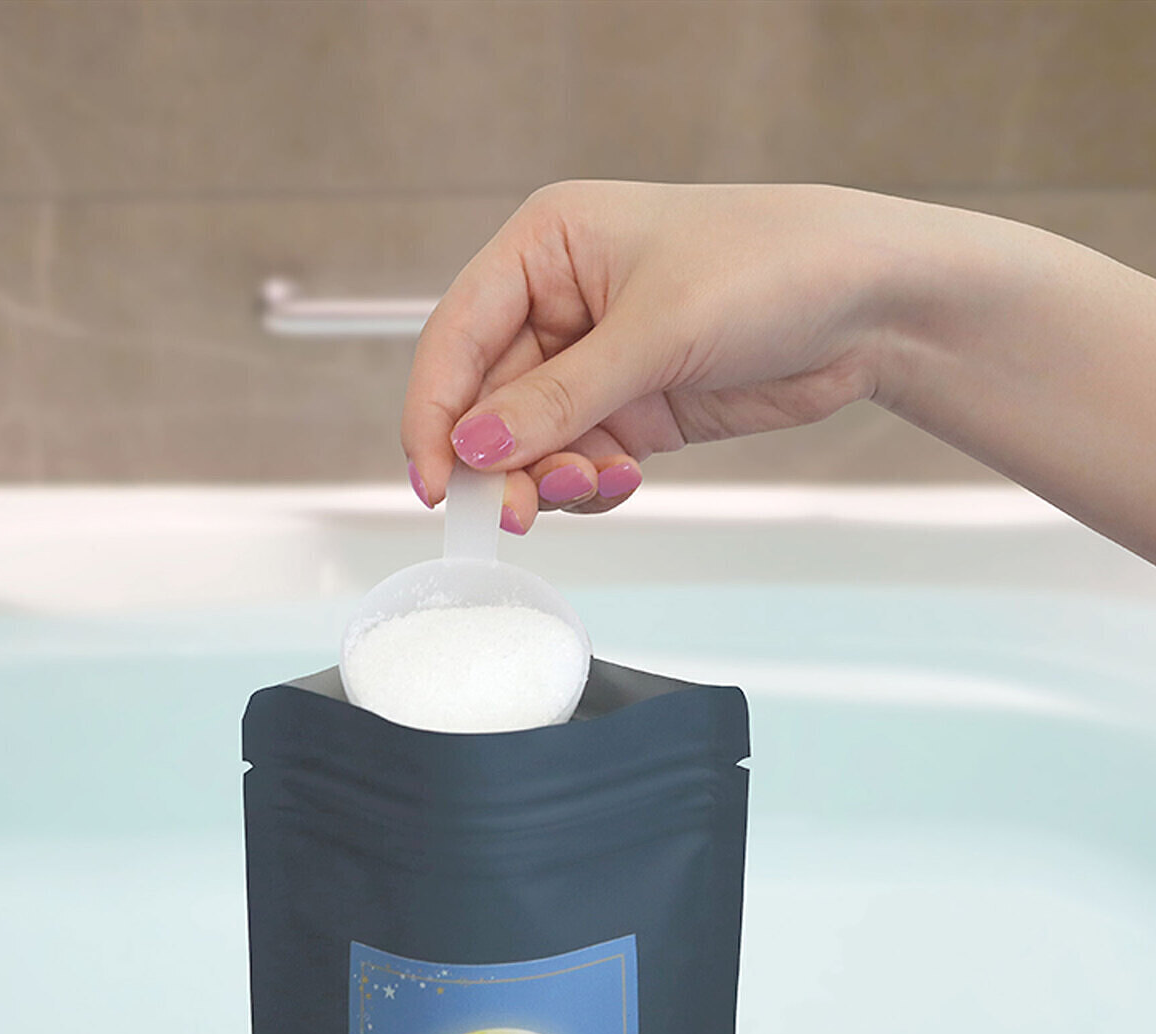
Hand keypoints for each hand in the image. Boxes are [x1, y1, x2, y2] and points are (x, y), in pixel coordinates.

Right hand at [401, 180, 894, 531]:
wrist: (871, 303)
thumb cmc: (771, 267)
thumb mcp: (656, 331)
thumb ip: (559, 398)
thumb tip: (472, 449)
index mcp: (545, 248)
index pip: (456, 336)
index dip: (435, 414)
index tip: (438, 484)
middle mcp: (558, 304)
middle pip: (487, 402)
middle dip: (501, 461)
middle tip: (518, 511)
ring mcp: (596, 362)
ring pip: (531, 442)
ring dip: (549, 478)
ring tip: (596, 482)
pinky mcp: (632, 408)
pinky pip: (580, 461)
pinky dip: (592, 484)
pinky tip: (628, 476)